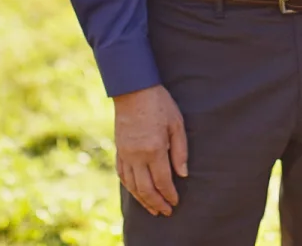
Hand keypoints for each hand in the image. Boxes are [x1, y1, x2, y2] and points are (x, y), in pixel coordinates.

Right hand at [113, 84, 188, 216]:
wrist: (133, 89)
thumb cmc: (160, 103)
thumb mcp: (177, 123)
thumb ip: (180, 151)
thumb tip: (183, 174)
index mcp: (154, 149)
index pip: (162, 181)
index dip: (169, 194)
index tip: (176, 202)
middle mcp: (137, 155)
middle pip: (146, 189)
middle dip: (156, 203)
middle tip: (166, 212)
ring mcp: (125, 153)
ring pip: (132, 185)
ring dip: (142, 200)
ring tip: (152, 209)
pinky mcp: (119, 149)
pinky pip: (122, 174)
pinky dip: (129, 187)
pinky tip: (136, 192)